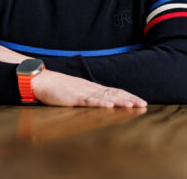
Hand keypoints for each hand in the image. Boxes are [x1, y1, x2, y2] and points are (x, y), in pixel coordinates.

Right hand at [32, 69, 147, 107]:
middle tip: (143, 105)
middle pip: (114, 93)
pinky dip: (100, 103)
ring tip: (132, 105)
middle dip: (130, 99)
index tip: (141, 101)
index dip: (129, 96)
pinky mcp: (74, 97)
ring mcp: (83, 92)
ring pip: (105, 97)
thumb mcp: (78, 92)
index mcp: (93, 88)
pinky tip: (109, 106)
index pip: (115, 91)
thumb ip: (90, 97)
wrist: (43, 80)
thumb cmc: (59, 88)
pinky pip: (89, 100)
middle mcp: (91, 89)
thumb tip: (103, 103)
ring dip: (119, 101)